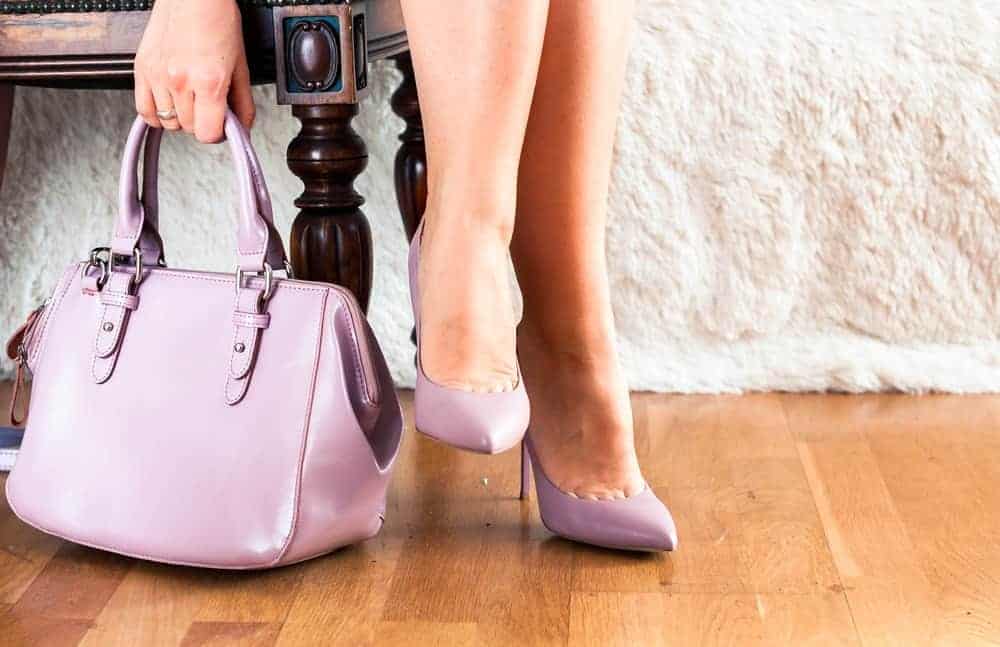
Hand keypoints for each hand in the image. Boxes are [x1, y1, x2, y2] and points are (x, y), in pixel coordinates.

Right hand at [133, 0, 254, 141]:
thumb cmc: (217, 21)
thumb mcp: (241, 65)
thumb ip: (243, 103)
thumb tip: (242, 127)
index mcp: (208, 81)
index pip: (207, 134)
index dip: (217, 133)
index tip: (221, 125)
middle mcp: (179, 80)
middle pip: (188, 129)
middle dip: (201, 121)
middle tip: (208, 105)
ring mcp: (157, 75)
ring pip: (167, 122)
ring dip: (180, 117)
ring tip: (190, 99)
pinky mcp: (141, 68)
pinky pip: (144, 110)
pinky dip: (157, 113)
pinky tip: (170, 103)